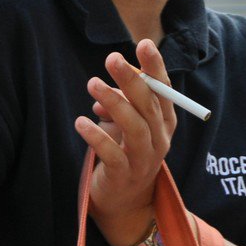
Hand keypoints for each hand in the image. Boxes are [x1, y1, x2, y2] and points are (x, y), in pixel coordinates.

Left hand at [75, 39, 177, 245]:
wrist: (124, 202)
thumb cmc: (125, 154)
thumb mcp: (126, 125)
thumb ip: (120, 104)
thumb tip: (103, 87)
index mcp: (164, 123)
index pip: (164, 90)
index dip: (155, 67)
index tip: (144, 44)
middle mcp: (160, 139)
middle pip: (149, 105)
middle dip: (132, 80)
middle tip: (112, 58)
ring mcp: (144, 159)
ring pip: (135, 127)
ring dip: (115, 104)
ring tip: (93, 84)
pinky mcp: (124, 175)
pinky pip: (113, 154)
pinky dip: (97, 136)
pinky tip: (81, 122)